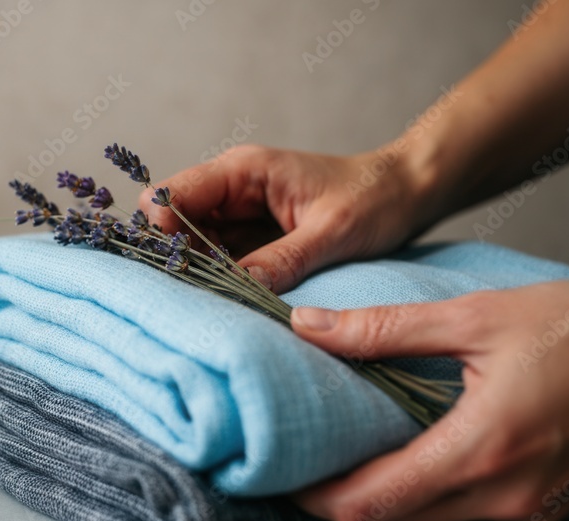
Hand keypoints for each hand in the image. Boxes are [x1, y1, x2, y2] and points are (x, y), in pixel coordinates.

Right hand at [138, 144, 438, 293]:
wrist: (406, 193)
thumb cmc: (375, 198)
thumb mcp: (332, 233)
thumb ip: (284, 259)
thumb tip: (238, 288)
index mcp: (243, 171)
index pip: (170, 195)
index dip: (162, 232)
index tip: (181, 271)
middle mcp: (231, 188)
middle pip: (170, 222)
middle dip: (176, 257)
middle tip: (198, 294)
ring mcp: (238, 213)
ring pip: (190, 244)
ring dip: (198, 272)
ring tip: (220, 301)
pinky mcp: (250, 236)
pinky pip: (217, 258)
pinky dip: (219, 278)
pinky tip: (234, 297)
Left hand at [288, 280, 568, 520]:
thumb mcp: (478, 315)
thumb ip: (386, 329)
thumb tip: (309, 326)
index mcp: (482, 450)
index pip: (373, 502)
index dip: (315, 495)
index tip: (280, 472)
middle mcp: (504, 495)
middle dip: (340, 498)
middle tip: (303, 461)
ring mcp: (530, 507)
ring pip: (428, 520)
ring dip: (383, 495)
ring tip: (348, 451)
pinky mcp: (546, 503)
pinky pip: (467, 509)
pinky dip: (428, 490)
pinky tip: (412, 450)